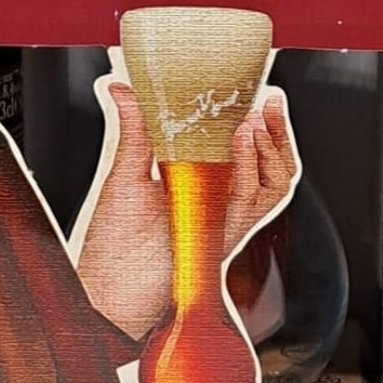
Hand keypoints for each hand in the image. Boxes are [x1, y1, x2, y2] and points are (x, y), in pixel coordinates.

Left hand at [75, 84, 297, 339]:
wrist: (106, 293)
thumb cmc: (114, 246)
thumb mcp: (125, 175)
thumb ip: (136, 130)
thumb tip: (124, 88)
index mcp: (201, 182)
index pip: (242, 146)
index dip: (257, 120)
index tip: (254, 90)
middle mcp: (219, 201)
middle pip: (269, 163)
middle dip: (276, 130)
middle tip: (269, 100)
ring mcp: (224, 220)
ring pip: (271, 182)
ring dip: (269, 147)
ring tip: (253, 119)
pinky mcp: (221, 237)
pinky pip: (250, 203)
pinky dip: (250, 170)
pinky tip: (241, 143)